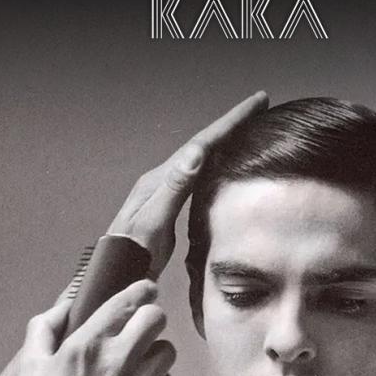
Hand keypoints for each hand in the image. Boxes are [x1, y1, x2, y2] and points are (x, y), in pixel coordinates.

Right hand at [14, 281, 174, 375]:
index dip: (141, 290)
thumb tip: (63, 308)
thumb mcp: (29, 367)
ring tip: (136, 362)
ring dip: (154, 350)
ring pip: (167, 351)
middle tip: (138, 326)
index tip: (144, 290)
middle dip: (149, 317)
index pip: (130, 300)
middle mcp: (121, 360)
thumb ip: (45, 327)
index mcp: (90, 343)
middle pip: (157, 318)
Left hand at [106, 92, 267, 275]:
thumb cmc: (133, 253)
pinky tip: (222, 163)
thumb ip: (174, 188)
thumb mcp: (154, 221)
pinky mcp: (168, 202)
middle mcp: (163, 177)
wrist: (116, 272)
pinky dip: (214, 161)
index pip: (201, 143)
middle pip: (203, 143)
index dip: (230, 123)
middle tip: (259, 105)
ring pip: (200, 156)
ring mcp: (165, 188)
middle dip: (231, 124)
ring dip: (224, 139)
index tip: (256, 103)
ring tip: (246, 128)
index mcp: (161, 178)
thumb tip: (195, 153)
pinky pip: (197, 173)